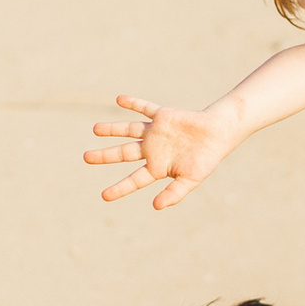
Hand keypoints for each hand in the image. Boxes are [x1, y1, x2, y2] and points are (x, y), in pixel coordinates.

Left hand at [84, 95, 243, 210]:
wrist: (218, 134)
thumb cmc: (206, 159)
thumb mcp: (191, 180)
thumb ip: (174, 193)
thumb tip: (156, 206)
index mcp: (157, 167)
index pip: (134, 179)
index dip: (119, 189)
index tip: (104, 196)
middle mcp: (152, 149)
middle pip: (123, 153)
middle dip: (105, 155)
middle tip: (86, 157)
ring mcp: (155, 132)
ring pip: (128, 130)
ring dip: (112, 129)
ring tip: (95, 129)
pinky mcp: (162, 116)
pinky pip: (144, 108)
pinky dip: (133, 103)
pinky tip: (119, 99)